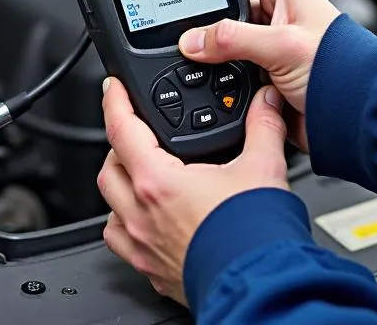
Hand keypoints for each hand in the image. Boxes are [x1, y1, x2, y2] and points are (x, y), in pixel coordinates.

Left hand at [98, 75, 289, 304]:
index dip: (115, 102)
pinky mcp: (153, 270)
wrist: (259, 286)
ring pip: (110, 209)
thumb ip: (262, 126)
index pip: (121, 131)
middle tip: (138, 133)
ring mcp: (144, 246)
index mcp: (159, 182)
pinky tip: (147, 220)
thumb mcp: (263, 167)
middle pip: (109, 170)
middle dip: (118, 146)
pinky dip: (127, 224)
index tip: (113, 89)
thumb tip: (266, 101)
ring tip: (140, 176)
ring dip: (120, 188)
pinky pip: (123, 243)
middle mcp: (142, 215)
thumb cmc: (253, 234)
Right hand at [179, 0, 340, 150]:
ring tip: (196, 57)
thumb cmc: (341, 68)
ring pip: (229, 42)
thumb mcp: (282, 44)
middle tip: (183, 29)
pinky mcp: (269, 74)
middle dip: (208, 21)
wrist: (356, 116)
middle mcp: (280, 14)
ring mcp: (273, 45)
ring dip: (217, 54)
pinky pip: (235, 70)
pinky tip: (213, 81)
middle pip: (228, 8)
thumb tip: (194, 40)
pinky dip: (224, 77)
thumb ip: (234, 39)